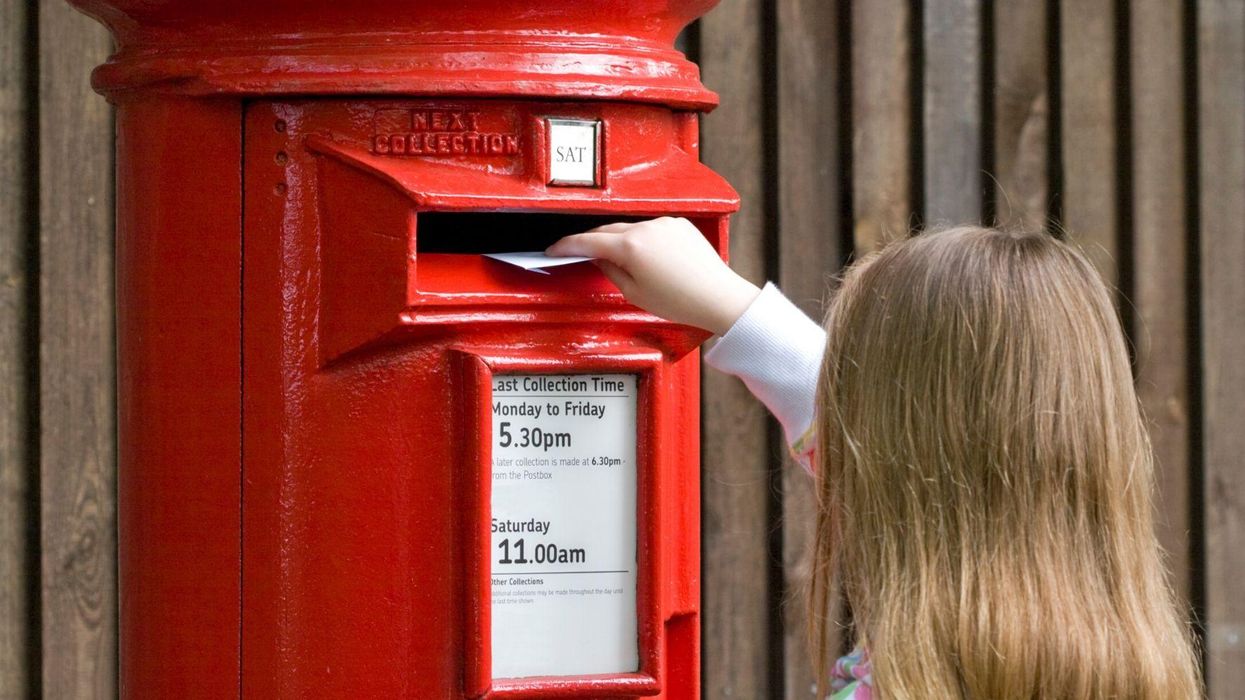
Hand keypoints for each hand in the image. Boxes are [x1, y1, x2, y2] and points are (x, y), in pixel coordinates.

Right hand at [545, 217, 760, 334]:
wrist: (718, 296)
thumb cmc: (682, 300)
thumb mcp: (634, 293)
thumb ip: (610, 270)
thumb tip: (599, 258)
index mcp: (631, 246)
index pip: (588, 241)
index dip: (566, 245)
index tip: (555, 249)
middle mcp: (647, 228)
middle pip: (608, 230)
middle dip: (593, 241)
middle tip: (581, 254)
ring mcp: (664, 224)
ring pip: (630, 228)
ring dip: (620, 240)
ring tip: (621, 263)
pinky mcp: (679, 224)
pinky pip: (651, 229)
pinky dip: (642, 239)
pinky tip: (646, 258)